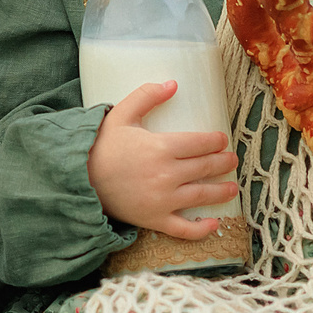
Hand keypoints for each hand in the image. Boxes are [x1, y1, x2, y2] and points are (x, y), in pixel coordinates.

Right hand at [86, 81, 238, 239]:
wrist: (80, 179)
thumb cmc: (101, 146)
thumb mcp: (120, 114)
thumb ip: (146, 95)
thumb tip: (173, 83)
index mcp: (161, 147)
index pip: (200, 143)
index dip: (215, 141)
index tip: (221, 140)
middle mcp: (167, 175)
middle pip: (206, 167)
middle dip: (223, 163)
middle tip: (232, 160)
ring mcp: (162, 200)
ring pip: (202, 196)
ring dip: (222, 191)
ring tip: (232, 188)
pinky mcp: (155, 219)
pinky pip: (184, 229)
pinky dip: (202, 229)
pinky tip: (213, 223)